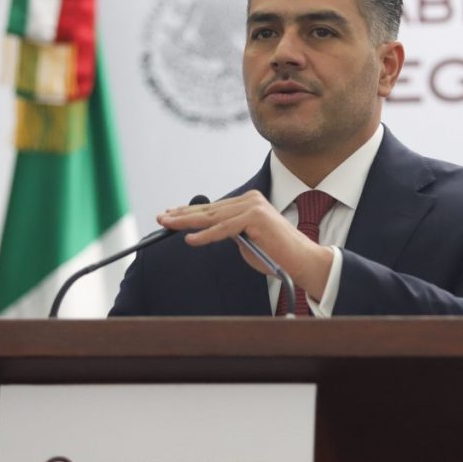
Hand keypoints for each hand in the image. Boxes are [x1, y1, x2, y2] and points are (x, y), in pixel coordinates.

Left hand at [157, 190, 333, 299]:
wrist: (300, 260)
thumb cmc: (275, 255)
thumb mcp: (246, 240)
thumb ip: (229, 232)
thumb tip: (205, 230)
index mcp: (248, 202)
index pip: (213, 206)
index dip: (190, 211)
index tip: (170, 213)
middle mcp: (250, 200)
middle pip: (209, 209)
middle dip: (183, 214)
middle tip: (162, 218)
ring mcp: (253, 207)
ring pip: (213, 217)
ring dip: (187, 222)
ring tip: (168, 225)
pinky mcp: (255, 219)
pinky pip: (224, 229)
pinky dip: (206, 236)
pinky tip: (189, 239)